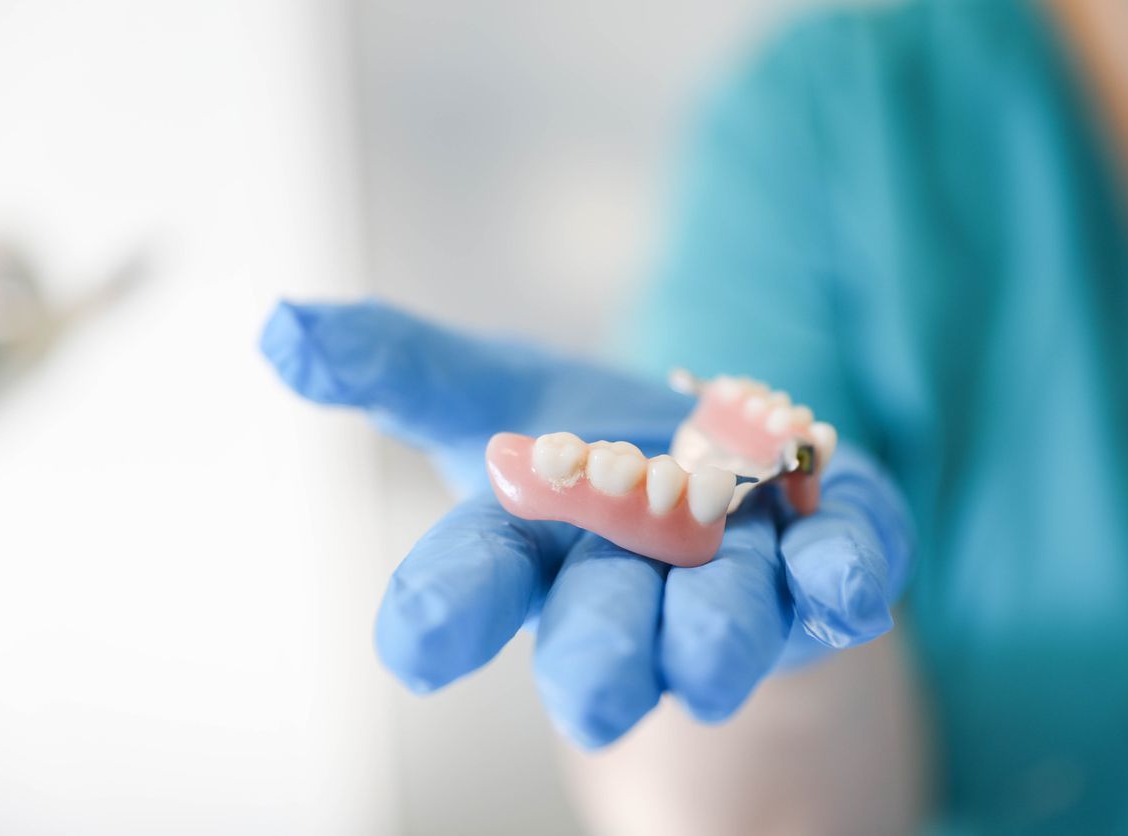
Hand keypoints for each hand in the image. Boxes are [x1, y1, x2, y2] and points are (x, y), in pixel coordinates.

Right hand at [260, 299, 912, 747]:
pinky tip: (845, 575)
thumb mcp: (496, 390)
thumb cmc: (595, 454)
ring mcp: (737, 585)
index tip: (416, 652)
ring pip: (725, 624)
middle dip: (597, 660)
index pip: (475, 579)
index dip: (444, 613)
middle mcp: (632, 585)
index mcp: (537, 546)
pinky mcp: (828, 564)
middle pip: (605, 627)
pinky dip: (844, 575)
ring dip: (718, 634)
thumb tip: (282, 328)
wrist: (731, 484)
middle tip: (593, 704)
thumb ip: (403, 365)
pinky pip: (843, 577)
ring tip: (712, 657)